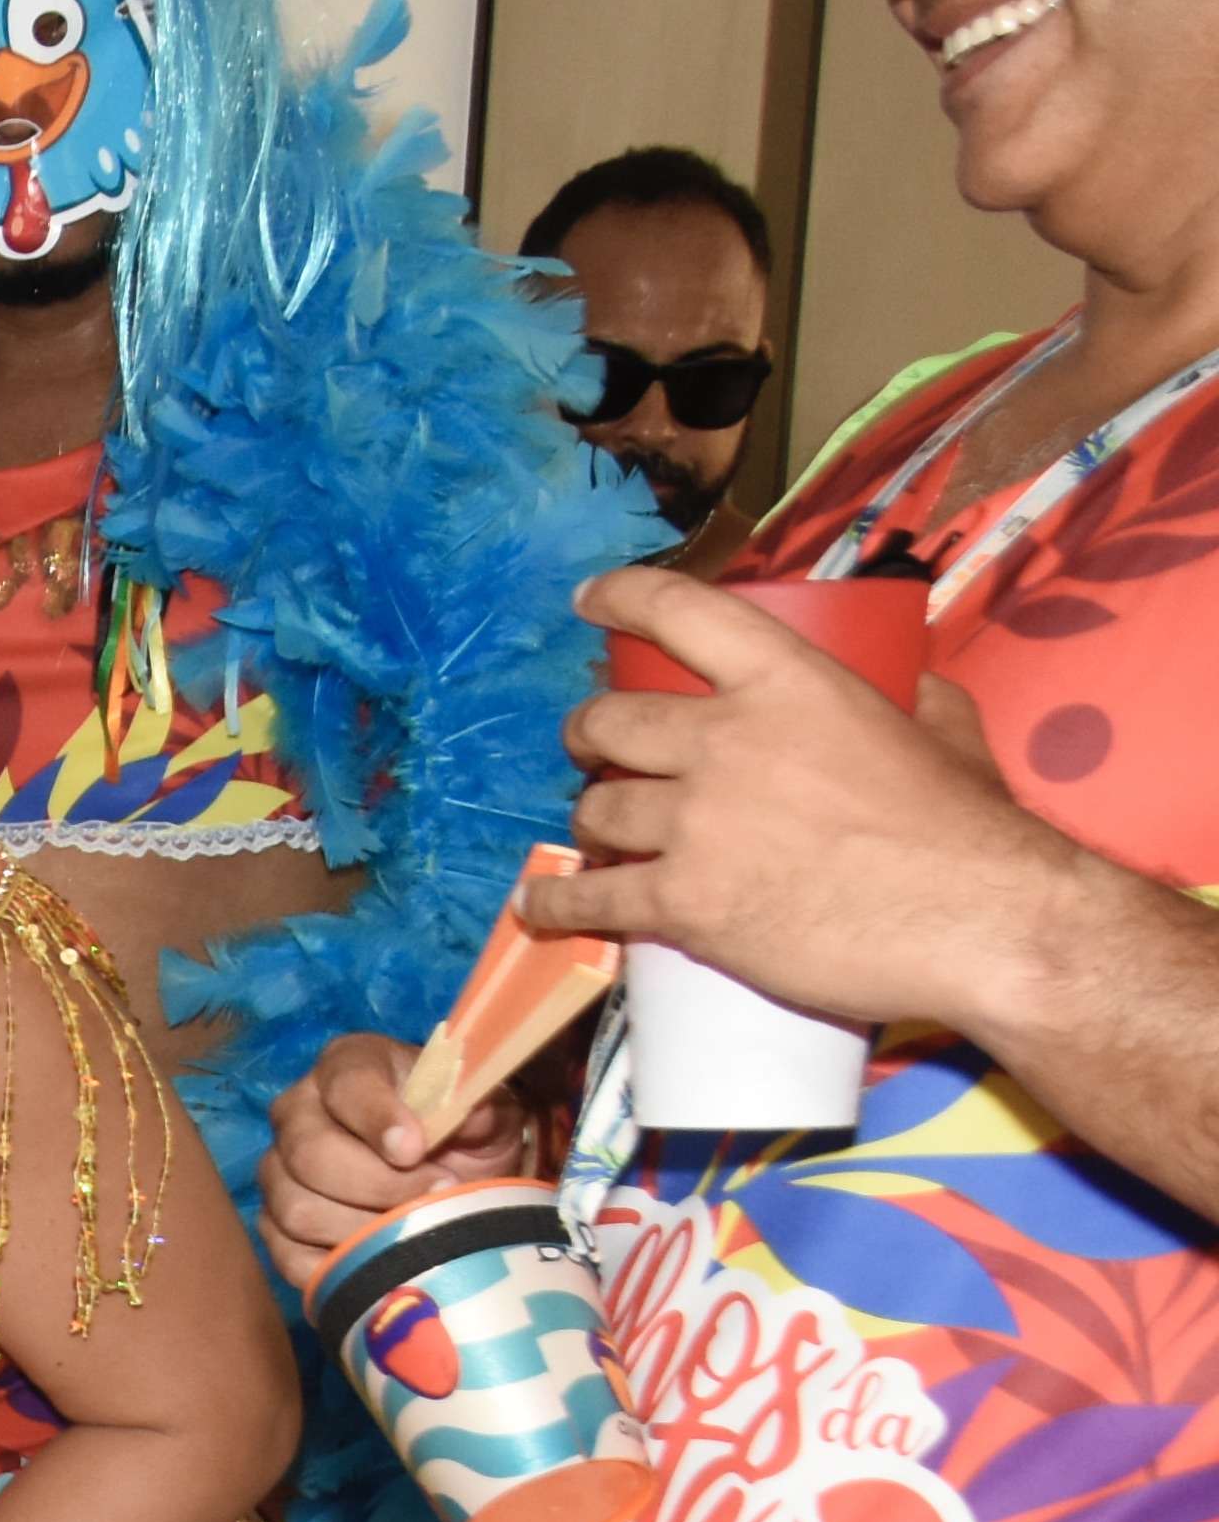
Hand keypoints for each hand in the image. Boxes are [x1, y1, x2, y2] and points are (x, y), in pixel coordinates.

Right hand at [258, 1030, 547, 1289]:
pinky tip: (379, 1258)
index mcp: (347, 1067)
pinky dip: (336, 1265)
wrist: (456, 1179)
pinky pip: (288, 1257)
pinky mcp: (275, 1227)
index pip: (346, 1085)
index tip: (415, 1150)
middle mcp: (297, 1113)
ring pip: (297, 1209)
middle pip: (309, 1153)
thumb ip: (482, 1109)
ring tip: (413, 1227)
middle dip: (378, 1185)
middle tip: (436, 1192)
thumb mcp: (490, 1114)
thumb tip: (473, 1117)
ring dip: (363, 1228)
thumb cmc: (465, 1136)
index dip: (377, 1118)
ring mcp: (279, 1173)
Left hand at [526, 568, 1077, 1046]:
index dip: (620, 599)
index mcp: (788, 680)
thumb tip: (899, 682)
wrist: (982, 923)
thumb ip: (905, 695)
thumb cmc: (972, 828)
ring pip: (593, 811)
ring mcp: (696, 823)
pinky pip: (587, 899)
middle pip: (607, 722)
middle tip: (596, 751)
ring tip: (600, 834)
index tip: (588, 603)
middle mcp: (724, 739)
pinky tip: (540, 905)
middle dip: (590, 735)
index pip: (678, 611)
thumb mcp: (944, 727)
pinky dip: (555, 902)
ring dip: (590, 821)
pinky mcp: (682, 903)